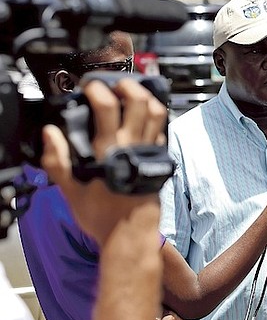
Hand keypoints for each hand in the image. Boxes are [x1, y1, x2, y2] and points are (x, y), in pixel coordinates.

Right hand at [40, 78, 167, 245]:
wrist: (130, 235)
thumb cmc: (101, 217)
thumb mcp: (70, 191)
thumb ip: (57, 161)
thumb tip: (51, 132)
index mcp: (108, 150)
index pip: (107, 106)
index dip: (98, 89)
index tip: (90, 86)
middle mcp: (133, 146)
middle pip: (140, 101)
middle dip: (128, 85)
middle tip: (115, 84)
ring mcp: (150, 152)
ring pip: (157, 112)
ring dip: (147, 96)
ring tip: (133, 93)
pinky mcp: (160, 159)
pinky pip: (162, 130)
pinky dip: (156, 117)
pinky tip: (144, 117)